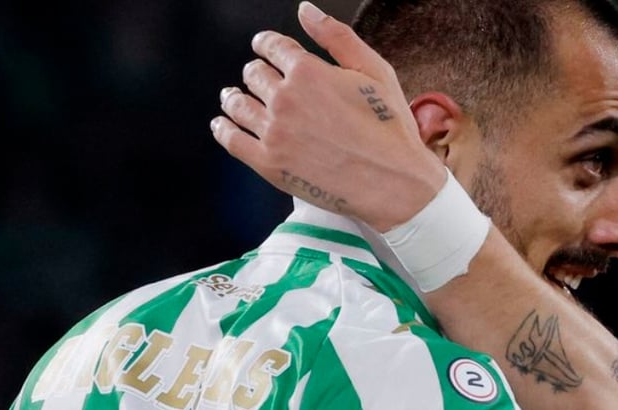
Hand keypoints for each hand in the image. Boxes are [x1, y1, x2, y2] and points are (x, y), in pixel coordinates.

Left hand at [211, 2, 444, 229]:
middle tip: (259, 79)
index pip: (271, 46)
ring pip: (237, 104)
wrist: (395, 184)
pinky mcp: (268, 163)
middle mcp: (284, 98)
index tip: (264, 48)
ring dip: (233, 97)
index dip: (266, 44)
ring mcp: (273, 132)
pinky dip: (222, 128)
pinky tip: (222, 124)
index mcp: (308, 71)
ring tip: (233, 98)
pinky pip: (231, 139)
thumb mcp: (375, 72)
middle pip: (253, 74)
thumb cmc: (391, 129)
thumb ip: (337, 37)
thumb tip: (306, 10)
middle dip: (256, 73)